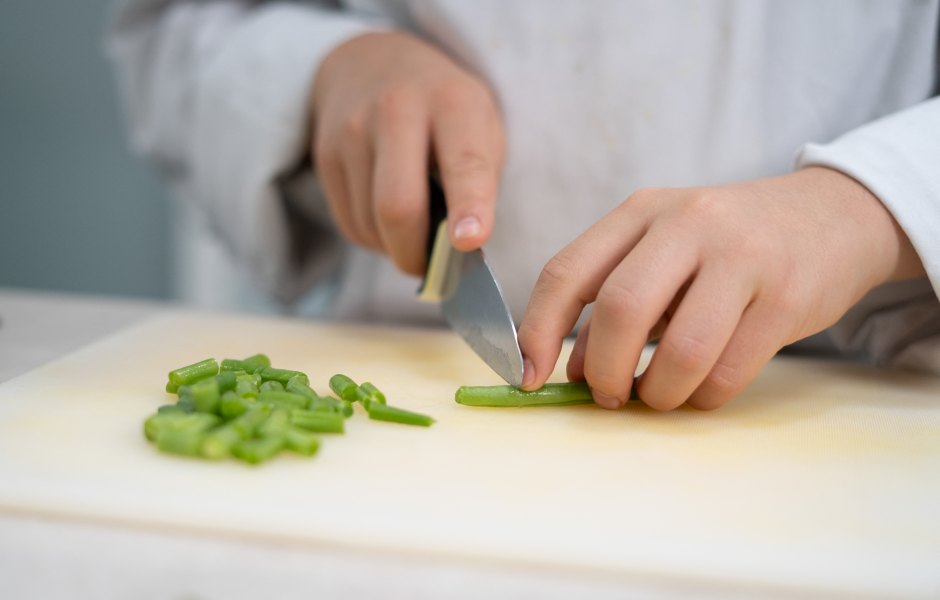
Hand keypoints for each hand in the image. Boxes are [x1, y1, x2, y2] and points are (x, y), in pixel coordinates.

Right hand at [310, 31, 504, 274]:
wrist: (374, 64)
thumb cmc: (446, 112)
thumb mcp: (481, 127)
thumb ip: (479, 182)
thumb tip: (457, 252)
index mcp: (453, 102)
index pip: (463, 162)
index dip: (469, 206)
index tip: (470, 242)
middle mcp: (397, 109)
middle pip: (398, 205)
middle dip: (416, 253)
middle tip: (432, 268)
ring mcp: (352, 130)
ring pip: (371, 225)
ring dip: (395, 247)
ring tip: (413, 229)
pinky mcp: (325, 154)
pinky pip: (349, 224)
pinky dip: (374, 239)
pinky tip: (386, 218)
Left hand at [517, 167, 924, 410]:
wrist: (832, 216)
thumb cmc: (728, 243)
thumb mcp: (664, 245)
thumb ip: (614, 294)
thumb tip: (567, 370)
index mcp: (641, 210)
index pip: (567, 272)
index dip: (538, 332)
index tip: (528, 379)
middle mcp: (688, 223)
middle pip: (620, 311)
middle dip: (603, 370)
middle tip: (608, 395)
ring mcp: (743, 256)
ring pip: (680, 350)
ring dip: (658, 392)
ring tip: (658, 394)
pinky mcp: (787, 295)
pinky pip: (729, 370)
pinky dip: (705, 397)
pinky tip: (703, 388)